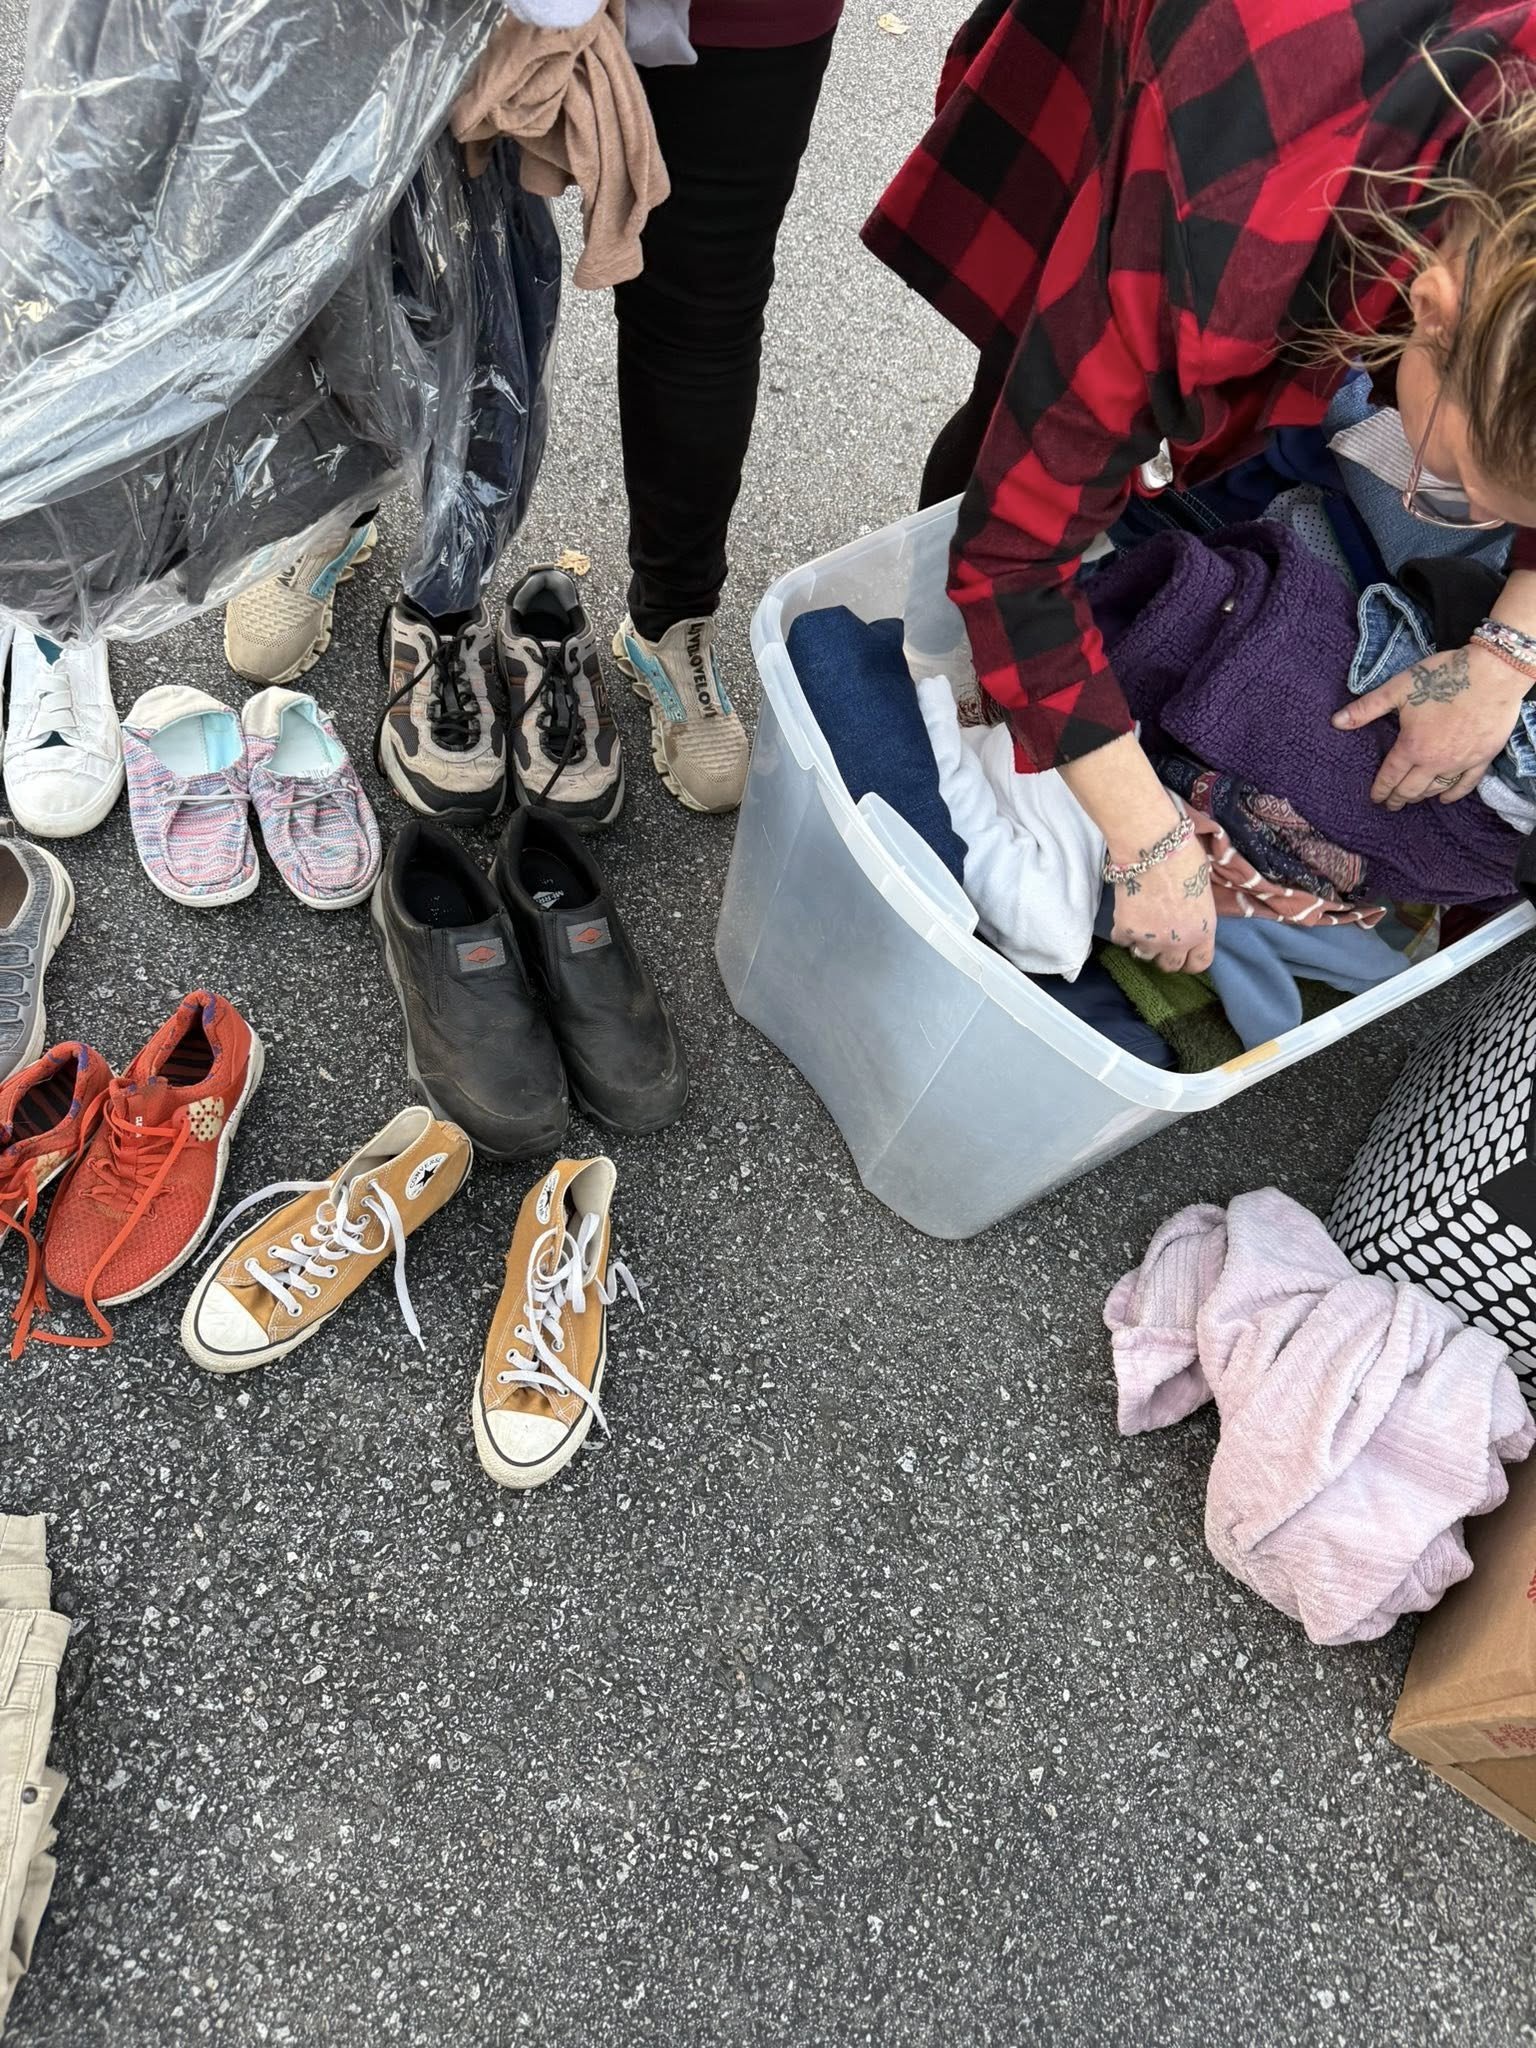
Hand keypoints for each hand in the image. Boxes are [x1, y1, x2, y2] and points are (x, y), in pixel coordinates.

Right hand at [1110, 831, 1216, 975]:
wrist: (1153, 848)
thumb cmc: (1184, 858)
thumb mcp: (1203, 890)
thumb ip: (1195, 913)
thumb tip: (1186, 915)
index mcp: (1203, 930)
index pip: (1199, 963)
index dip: (1190, 961)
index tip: (1183, 955)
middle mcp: (1178, 941)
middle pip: (1169, 966)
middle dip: (1163, 954)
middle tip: (1157, 937)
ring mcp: (1150, 939)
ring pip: (1143, 955)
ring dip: (1142, 943)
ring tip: (1141, 922)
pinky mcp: (1126, 930)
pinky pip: (1121, 940)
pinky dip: (1122, 930)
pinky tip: (1126, 913)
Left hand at [1331, 641, 1524, 807]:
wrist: (1492, 673)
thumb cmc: (1443, 677)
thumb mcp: (1398, 689)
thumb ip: (1367, 708)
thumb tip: (1336, 722)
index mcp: (1412, 747)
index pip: (1390, 776)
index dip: (1380, 790)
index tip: (1375, 798)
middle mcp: (1435, 761)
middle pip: (1411, 789)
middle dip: (1398, 798)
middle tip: (1390, 804)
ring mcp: (1460, 762)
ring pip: (1436, 789)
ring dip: (1421, 797)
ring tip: (1411, 799)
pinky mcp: (1483, 758)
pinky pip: (1465, 784)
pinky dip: (1453, 794)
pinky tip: (1444, 798)